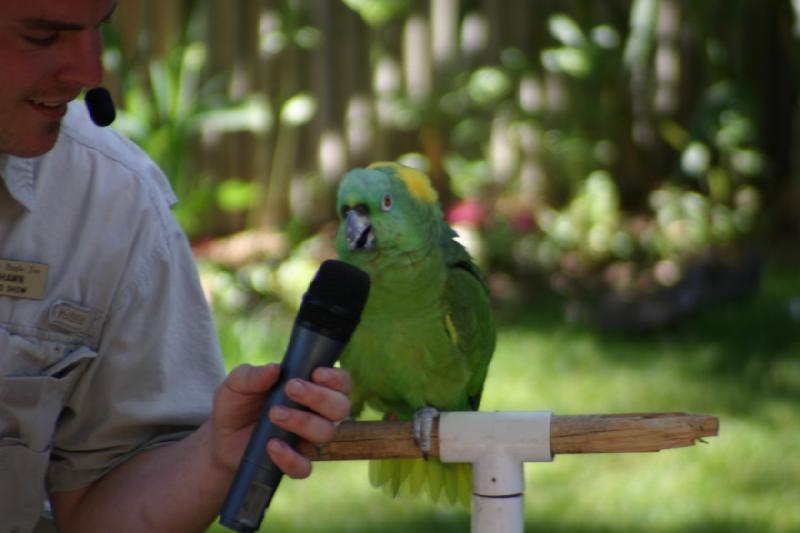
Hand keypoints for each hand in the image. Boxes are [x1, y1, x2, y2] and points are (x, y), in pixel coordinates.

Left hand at [210, 363, 351, 478]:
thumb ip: (252, 375)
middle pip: (340, 407)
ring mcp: (307, 439)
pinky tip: (272, 446)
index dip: (336, 379)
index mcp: (311, 388)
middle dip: (319, 397)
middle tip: (291, 389)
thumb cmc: (235, 405)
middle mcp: (317, 414)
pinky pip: (305, 467)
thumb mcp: (236, 384)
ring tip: (274, 414)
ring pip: (327, 433)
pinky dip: (291, 457)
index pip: (341, 383)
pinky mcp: (294, 463)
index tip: (316, 373)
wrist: (218, 440)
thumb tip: (273, 369)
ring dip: (304, 422)